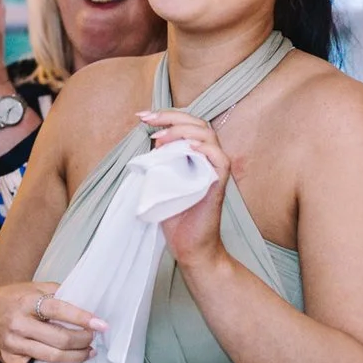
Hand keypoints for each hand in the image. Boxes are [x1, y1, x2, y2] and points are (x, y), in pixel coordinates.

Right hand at [0, 281, 107, 362]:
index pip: (58, 310)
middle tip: (92, 339)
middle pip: (59, 338)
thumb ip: (58, 292)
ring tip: (88, 353)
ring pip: (51, 357)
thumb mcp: (34, 287)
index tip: (102, 325)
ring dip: (75, 358)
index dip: (82, 318)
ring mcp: (13, 344)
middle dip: (82, 340)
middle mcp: (19, 324)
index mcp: (27, 302)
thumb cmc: (14, 299)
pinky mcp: (8, 361)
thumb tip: (87, 301)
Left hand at [139, 108, 235, 269]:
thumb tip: (154, 141)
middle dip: (170, 116)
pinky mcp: (219, 184)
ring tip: (159, 138)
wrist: (189, 247)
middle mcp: (208, 158)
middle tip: (147, 120)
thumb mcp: (161, 182)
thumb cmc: (176, 216)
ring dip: (182, 130)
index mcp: (196, 155)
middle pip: (197, 123)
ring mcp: (215, 170)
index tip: (142, 116)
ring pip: (207, 135)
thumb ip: (160, 162)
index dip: (166, 115)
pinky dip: (205, 148)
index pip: (186, 124)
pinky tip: (188, 146)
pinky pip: (219, 159)